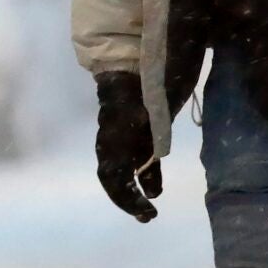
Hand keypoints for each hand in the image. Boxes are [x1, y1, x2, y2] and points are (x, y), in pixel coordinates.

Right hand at [95, 71, 161, 221]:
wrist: (139, 52)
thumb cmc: (149, 66)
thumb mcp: (154, 83)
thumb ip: (149, 105)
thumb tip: (140, 120)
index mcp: (115, 126)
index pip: (112, 170)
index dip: (125, 192)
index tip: (147, 202)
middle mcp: (114, 135)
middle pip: (113, 175)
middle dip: (127, 199)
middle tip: (148, 216)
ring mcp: (124, 134)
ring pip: (123, 172)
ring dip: (134, 194)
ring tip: (149, 215)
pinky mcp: (138, 132)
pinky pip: (137, 161)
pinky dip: (146, 178)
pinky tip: (155, 193)